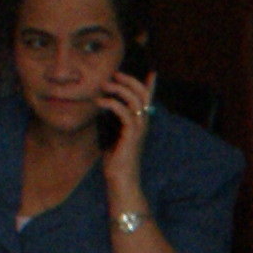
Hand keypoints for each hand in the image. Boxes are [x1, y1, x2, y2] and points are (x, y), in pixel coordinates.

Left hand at [99, 71, 157, 192]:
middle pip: (143, 94)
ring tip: (104, 85)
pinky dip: (112, 103)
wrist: (121, 180)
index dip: (151, 85)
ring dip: (119, 89)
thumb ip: (114, 122)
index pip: (148, 100)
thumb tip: (104, 107)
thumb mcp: (114, 137)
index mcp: (140, 123)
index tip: (152, 72)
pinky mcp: (132, 135)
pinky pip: (124, 112)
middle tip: (114, 74)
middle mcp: (143, 123)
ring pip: (135, 100)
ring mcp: (139, 129)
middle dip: (129, 80)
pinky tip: (100, 101)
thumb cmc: (116, 161)